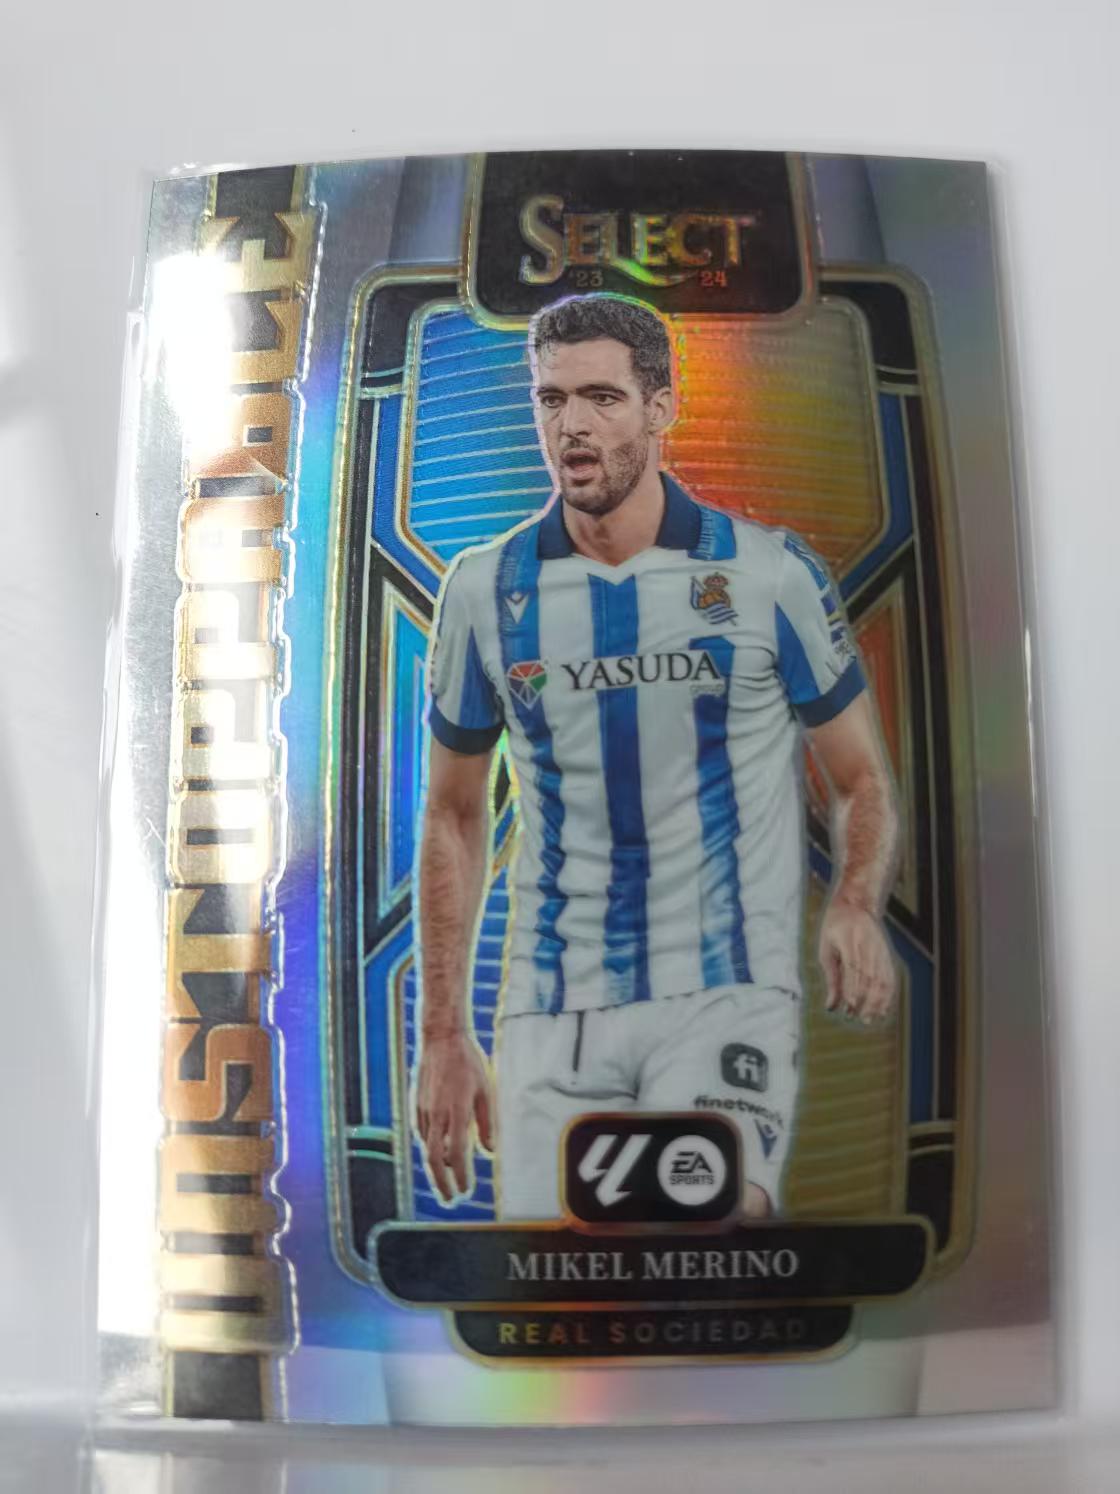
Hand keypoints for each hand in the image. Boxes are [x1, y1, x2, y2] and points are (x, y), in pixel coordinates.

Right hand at [415, 1031, 493, 1201]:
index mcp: (457, 1112)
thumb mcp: (485, 1091)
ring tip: (447, 1180)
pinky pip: (423, 1133)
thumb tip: (489, 1151)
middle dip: (441, 1183)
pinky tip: (440, 1151)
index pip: (458, 1154)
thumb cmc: (468, 1063)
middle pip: (435, 1159)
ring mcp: (424, 1110)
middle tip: (450, 1199)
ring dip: (437, 1168)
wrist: (441, 1039)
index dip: (461, 1175)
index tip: (466, 1190)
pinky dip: (431, 1147)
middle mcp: (437, 1115)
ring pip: (427, 1148)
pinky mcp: (417, 1105)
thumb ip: (487, 1123)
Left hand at [818, 897, 896, 1023]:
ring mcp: (880, 951)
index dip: (853, 988)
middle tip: (857, 1018)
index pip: (853, 967)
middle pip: (870, 977)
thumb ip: (831, 978)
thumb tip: (831, 1005)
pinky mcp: (887, 956)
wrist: (856, 905)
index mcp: (849, 941)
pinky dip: (888, 995)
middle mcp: (867, 946)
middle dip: (865, 999)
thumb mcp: (826, 949)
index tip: (850, 1006)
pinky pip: (890, 978)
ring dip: (878, 1001)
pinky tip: (883, 1009)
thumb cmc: (835, 928)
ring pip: (883, 980)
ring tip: (870, 1018)